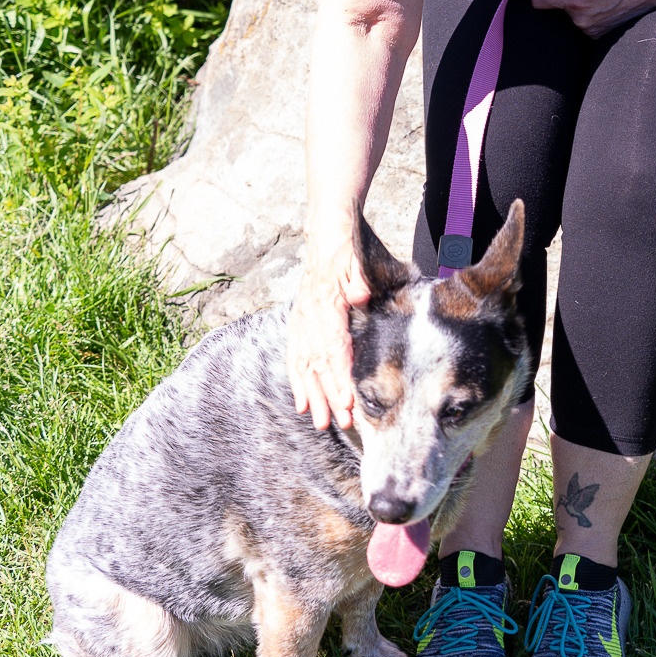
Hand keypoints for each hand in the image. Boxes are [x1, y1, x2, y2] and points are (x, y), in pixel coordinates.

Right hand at [286, 240, 371, 430]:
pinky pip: (295, 359)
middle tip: (341, 422)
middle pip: (318, 364)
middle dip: (329, 396)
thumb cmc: (346, 250)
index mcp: (325, 304)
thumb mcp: (357, 259)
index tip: (347, 401)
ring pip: (304, 366)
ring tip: (320, 422)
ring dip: (312, 396)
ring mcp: (301, 322)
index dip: (339, 377)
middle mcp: (308, 317)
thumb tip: (360, 296)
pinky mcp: (298, 324)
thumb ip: (359, 279)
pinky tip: (302, 404)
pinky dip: (297, 382)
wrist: (325, 234)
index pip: (333, 348)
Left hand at [529, 0, 655, 37]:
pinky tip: (603, 4)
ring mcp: (590, 30)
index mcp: (574, 1)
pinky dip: (589, 14)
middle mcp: (579, 20)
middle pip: (556, 8)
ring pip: (571, 15)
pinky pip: (584, 23)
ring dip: (577, 5)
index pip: (538, 1)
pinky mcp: (599, 35)